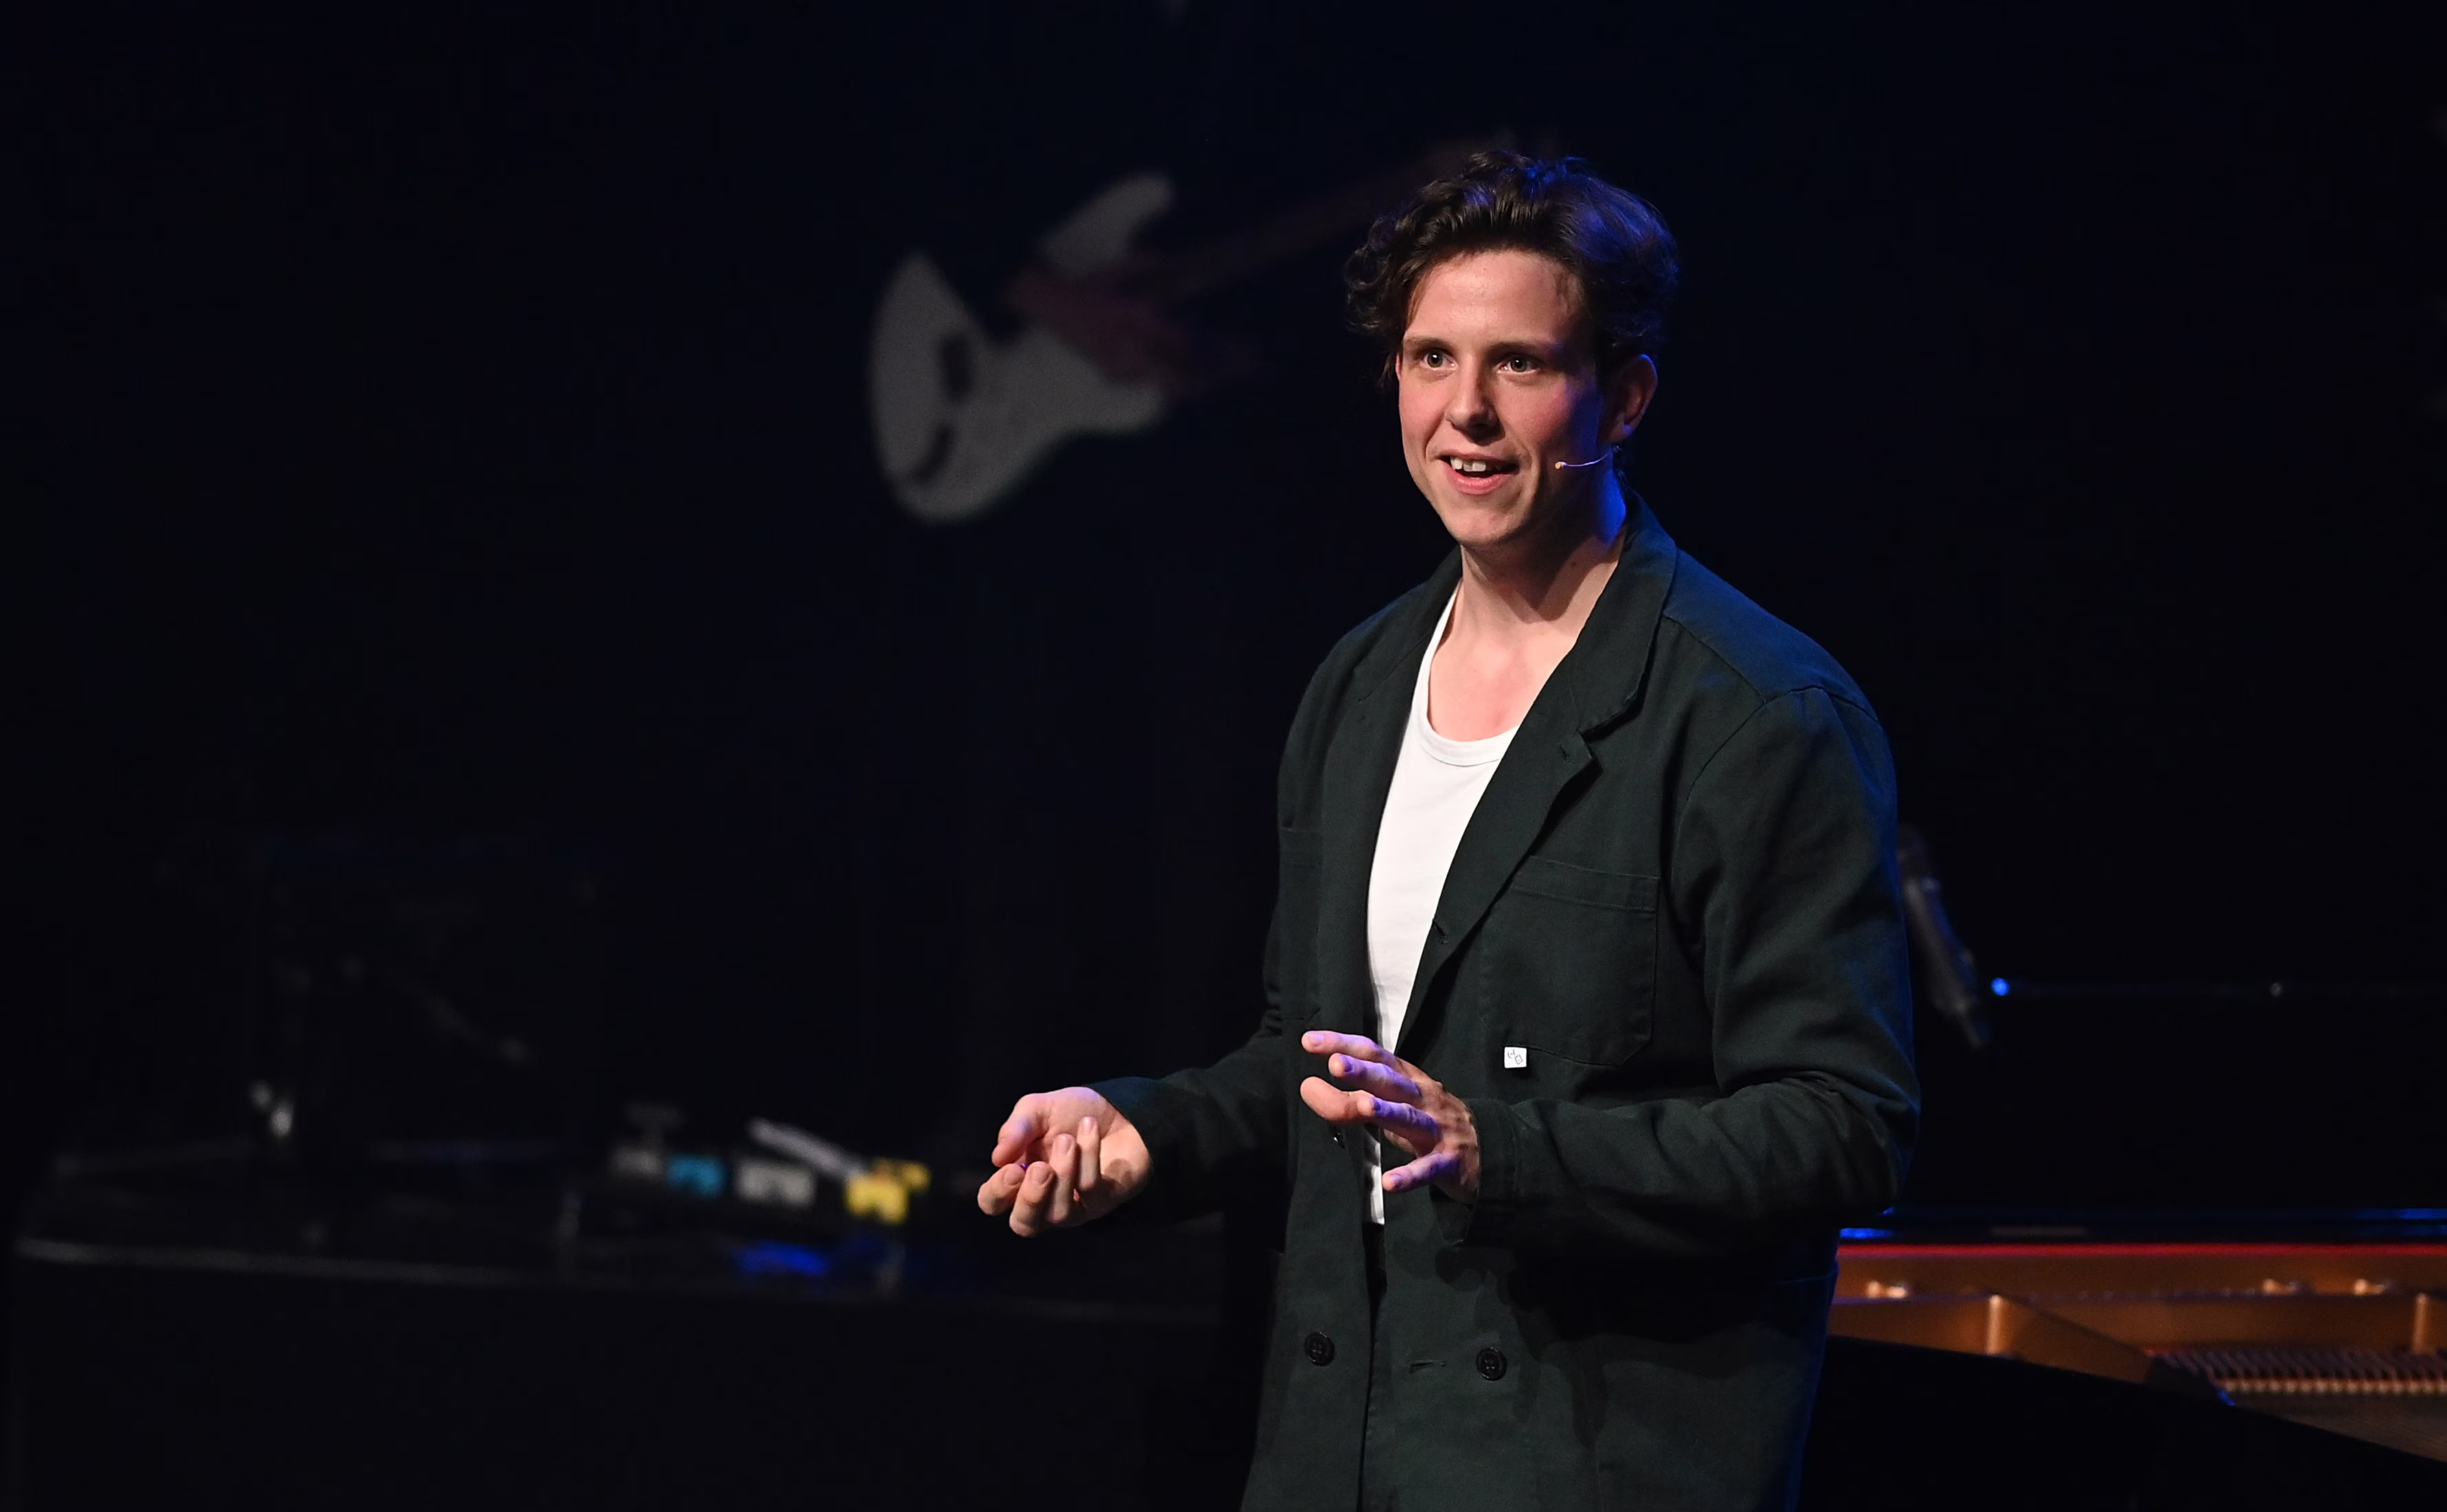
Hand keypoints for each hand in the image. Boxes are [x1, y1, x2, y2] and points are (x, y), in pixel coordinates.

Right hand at [975, 1087, 1150, 1236]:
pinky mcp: (1102, 1202)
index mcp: (1018, 1179)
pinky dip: (1088, 1156)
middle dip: (1029, 1200)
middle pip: (1024, 1225)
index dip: (997, 1192)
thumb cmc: (1071, 1113)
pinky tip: (1089, 1128)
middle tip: (1041, 1169)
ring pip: (1059, 1213)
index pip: (993, 1202)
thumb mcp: (1037, 1109)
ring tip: (1068, 1140)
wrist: (1118, 1107)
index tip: (1012, 1167)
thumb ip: (1016, 1129)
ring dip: (1063, 1173)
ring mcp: (1074, 1206)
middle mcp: (1043, 1200)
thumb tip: (997, 1157)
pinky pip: (1090, 1191)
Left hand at [1297, 1031, 1479, 1202]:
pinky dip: (1409, 1175)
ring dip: (1387, 1111)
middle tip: (1335, 1064)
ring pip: (1410, 1118)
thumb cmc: (1430, 1124)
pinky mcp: (1448, 1163)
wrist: (1489, 1152)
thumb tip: (1309, 1088)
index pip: (1375, 1055)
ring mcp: (1438, 1130)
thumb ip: (1353, 1099)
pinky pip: (1428, 1169)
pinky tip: (1390, 1183)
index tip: (1310, 1041)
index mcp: (1409, 1081)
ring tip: (1363, 1106)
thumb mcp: (1394, 1108)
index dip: (1344, 1045)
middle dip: (1364, 1072)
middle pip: (1392, 1081)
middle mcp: (1423, 1099)